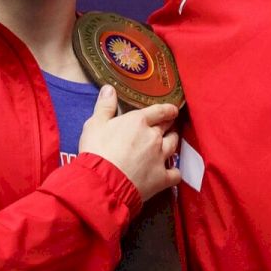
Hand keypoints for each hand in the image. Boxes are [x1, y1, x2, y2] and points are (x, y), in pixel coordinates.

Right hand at [79, 85, 180, 202]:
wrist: (102, 182)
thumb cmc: (97, 151)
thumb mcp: (95, 124)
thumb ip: (104, 106)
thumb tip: (109, 89)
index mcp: (139, 122)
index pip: (159, 111)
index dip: (167, 109)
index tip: (172, 109)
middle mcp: (154, 137)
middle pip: (168, 126)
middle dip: (169, 124)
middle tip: (168, 124)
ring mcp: (160, 157)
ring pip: (174, 145)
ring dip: (173, 142)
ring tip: (170, 142)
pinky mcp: (162, 178)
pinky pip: (176, 173)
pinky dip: (175, 172)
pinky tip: (172, 172)